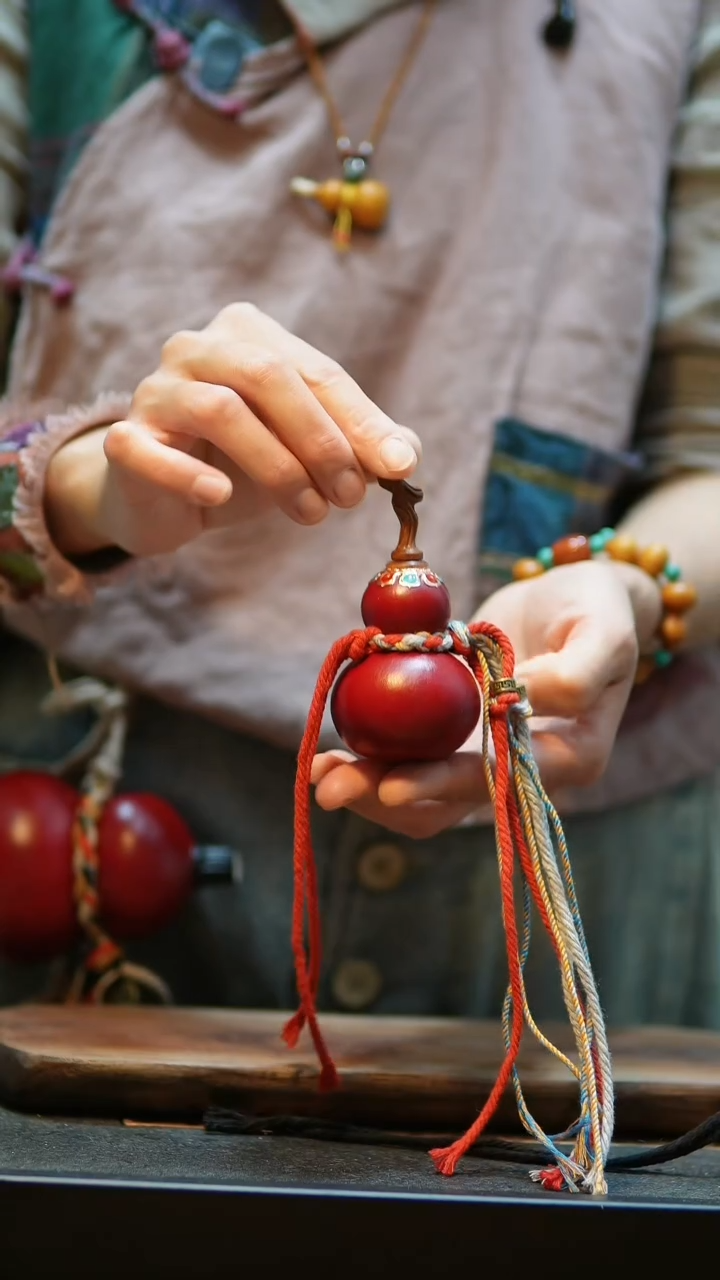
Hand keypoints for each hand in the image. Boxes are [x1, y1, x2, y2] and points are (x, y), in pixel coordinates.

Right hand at [45, 303, 419, 556]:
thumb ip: (359, 444)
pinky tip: (221, 496)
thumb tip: (405, 455)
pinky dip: (189, 473)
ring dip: (277, 466)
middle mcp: (197, 347)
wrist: (163, 499)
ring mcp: (155, 390)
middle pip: (268, 375)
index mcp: (248, 334)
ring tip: (310, 513)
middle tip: (351, 496)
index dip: (361, 420)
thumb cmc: (241, 463)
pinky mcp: (124, 439)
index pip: (316, 371)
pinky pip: (149, 449)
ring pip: (219, 408)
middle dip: (321, 439)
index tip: (398, 467)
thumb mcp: (307, 450)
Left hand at [313, 560, 660, 837]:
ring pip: (422, 794)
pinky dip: (372, 756)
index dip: (442, 786)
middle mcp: (524, 771)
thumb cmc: (599, 609)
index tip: (391, 784)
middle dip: (385, 796)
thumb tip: (522, 695)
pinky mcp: (457, 738)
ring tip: (320, 769)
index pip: (497, 782)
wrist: (582, 601)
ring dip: (368, 786)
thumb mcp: (604, 626)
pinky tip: (333, 747)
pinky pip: (411, 760)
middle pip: (449, 804)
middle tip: (329, 785)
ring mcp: (485, 758)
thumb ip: (577, 668)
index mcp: (570, 756)